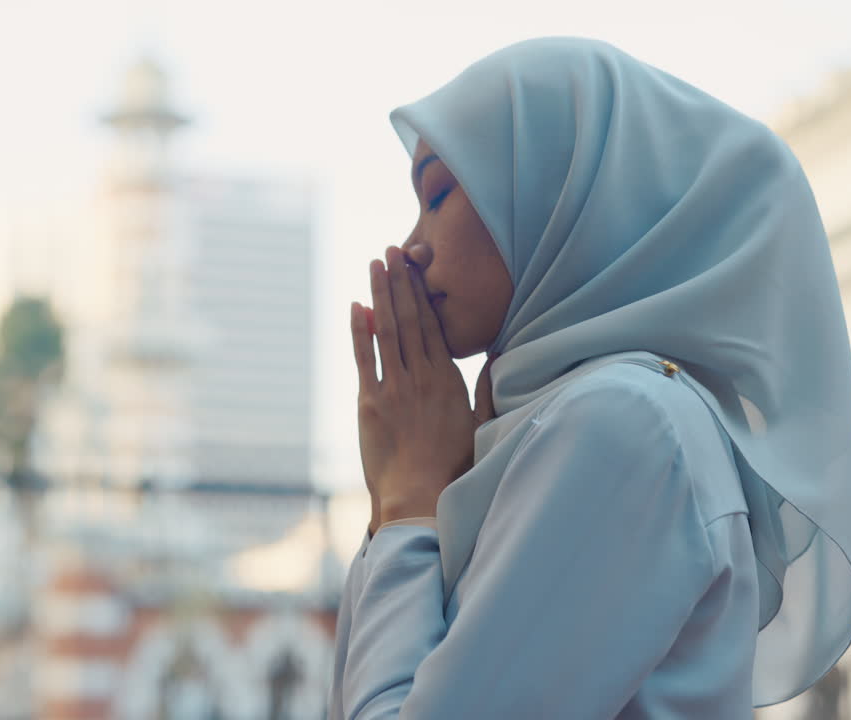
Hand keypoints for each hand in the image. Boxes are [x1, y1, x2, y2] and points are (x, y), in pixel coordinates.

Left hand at [351, 246, 497, 531]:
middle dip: (401, 281)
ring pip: (387, 330)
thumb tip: (495, 359)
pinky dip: (359, 330)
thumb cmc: (452, 469)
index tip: (418, 268)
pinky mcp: (370, 403)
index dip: (424, 294)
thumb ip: (485, 390)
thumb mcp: (479, 425)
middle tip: (394, 250)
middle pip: (411, 319)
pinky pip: (364, 358)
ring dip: (380, 294)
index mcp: (448, 380)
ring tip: (376, 264)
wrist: (420, 498)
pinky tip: (355, 306)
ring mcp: (395, 387)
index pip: (434, 326)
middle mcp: (422, 377)